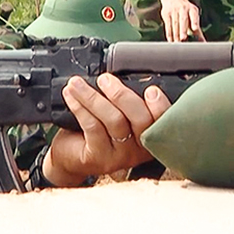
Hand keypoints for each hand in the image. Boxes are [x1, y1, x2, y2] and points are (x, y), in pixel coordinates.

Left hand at [43, 73, 171, 187]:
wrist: (70, 158)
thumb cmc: (95, 132)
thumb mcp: (116, 115)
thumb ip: (125, 102)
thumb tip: (121, 75)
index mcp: (150, 134)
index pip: (163, 120)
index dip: (160, 106)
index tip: (151, 90)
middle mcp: (140, 148)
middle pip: (140, 120)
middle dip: (122, 95)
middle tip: (104, 79)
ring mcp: (121, 156)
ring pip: (114, 120)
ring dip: (93, 97)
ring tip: (77, 83)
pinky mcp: (100, 158)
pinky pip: (93, 127)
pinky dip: (80, 107)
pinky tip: (71, 96)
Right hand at [159, 0, 204, 41]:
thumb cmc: (186, 11)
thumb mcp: (193, 16)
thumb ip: (197, 30)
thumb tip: (203, 43)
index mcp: (192, 9)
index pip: (194, 15)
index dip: (194, 22)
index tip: (195, 28)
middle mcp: (183, 8)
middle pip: (183, 20)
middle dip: (183, 30)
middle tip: (183, 39)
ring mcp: (174, 10)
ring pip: (175, 24)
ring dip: (175, 34)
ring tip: (177, 43)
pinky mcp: (166, 13)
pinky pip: (168, 25)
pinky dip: (169, 34)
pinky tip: (170, 40)